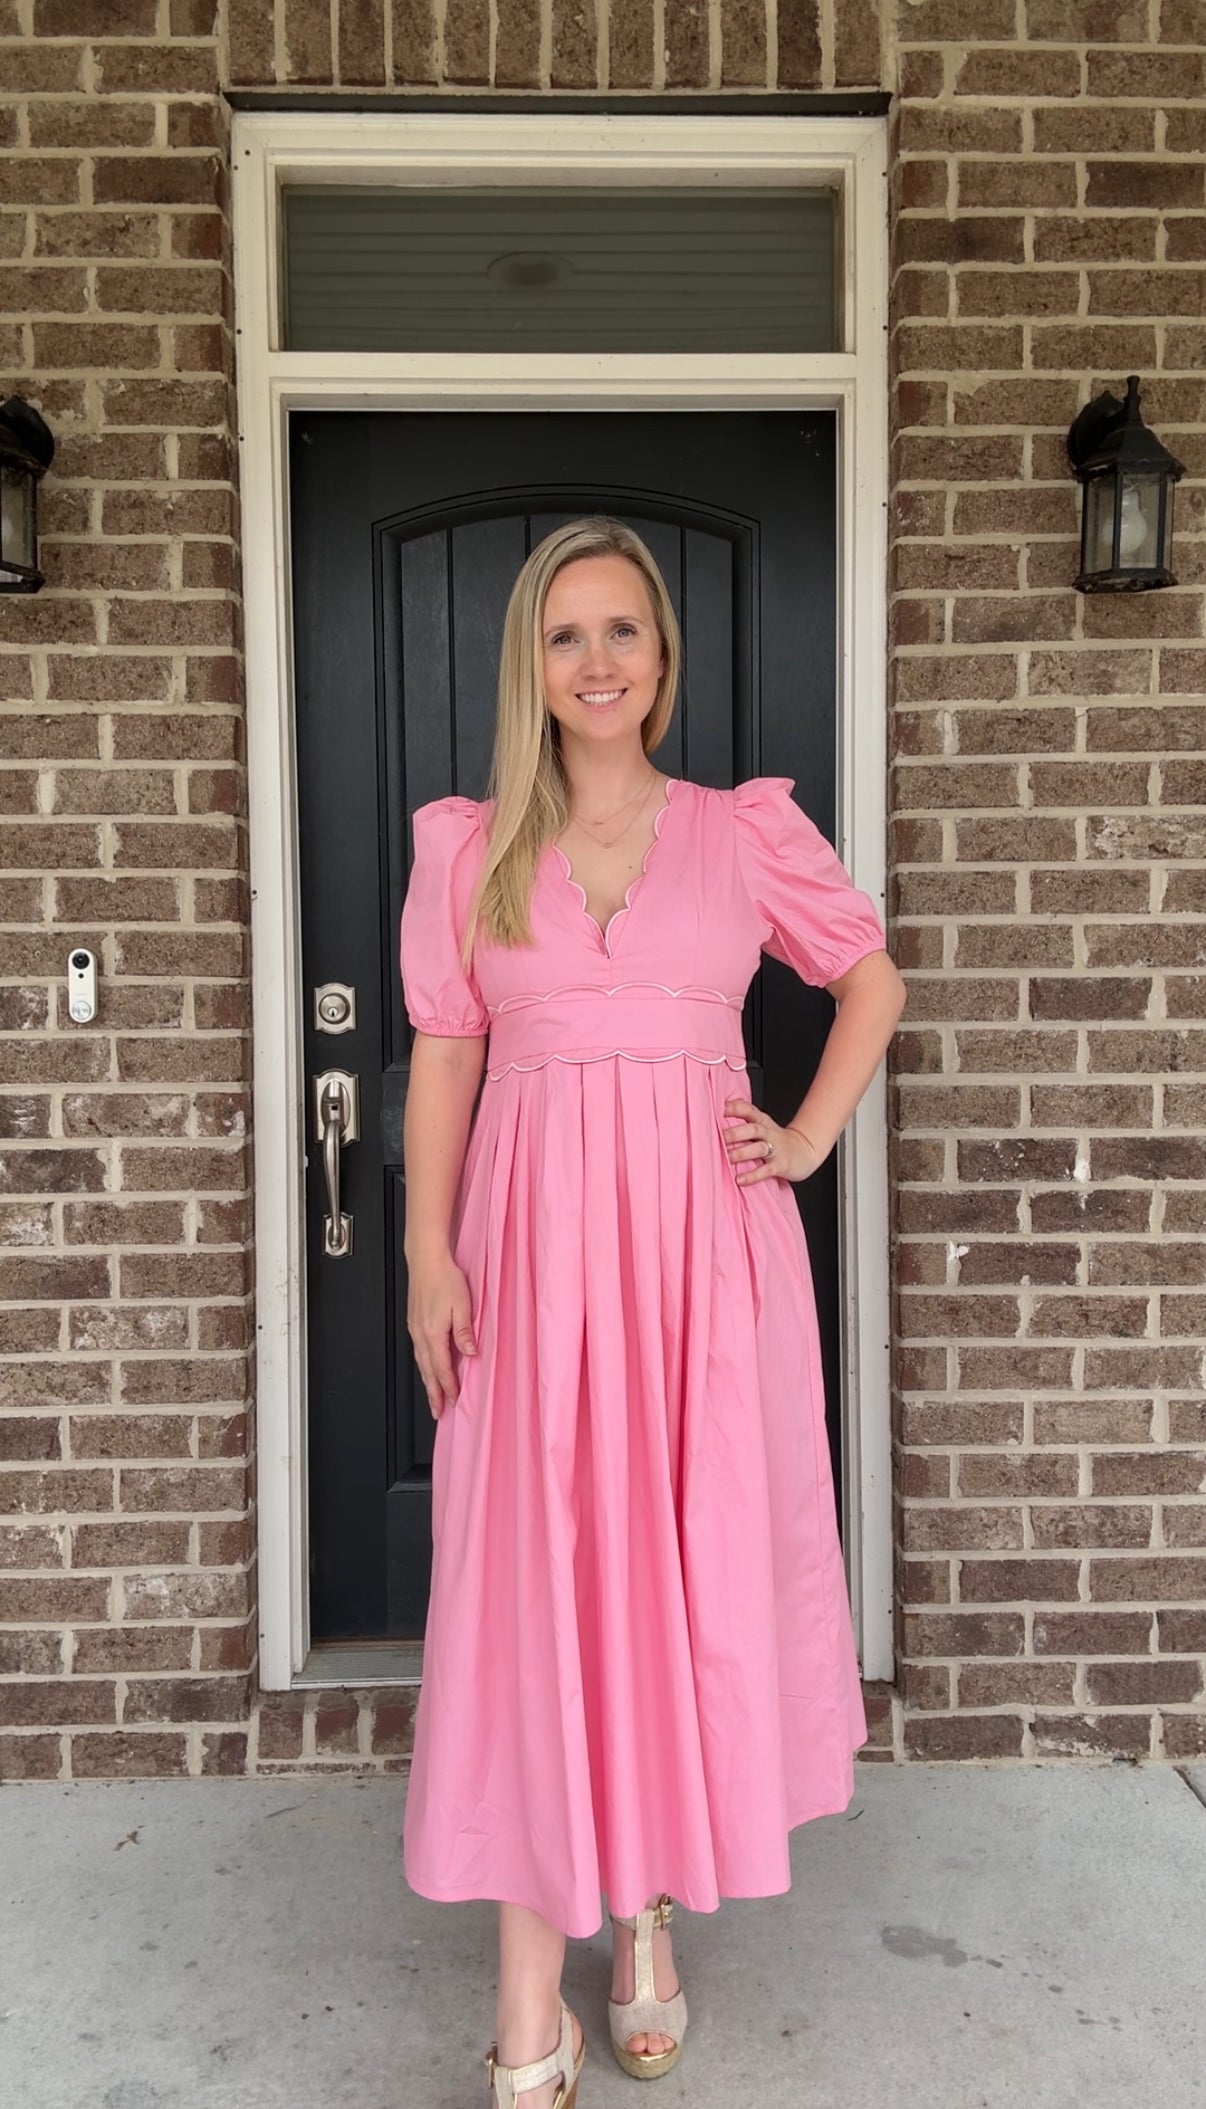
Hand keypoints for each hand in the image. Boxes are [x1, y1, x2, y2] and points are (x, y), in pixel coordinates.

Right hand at [406, 1249, 477, 1417]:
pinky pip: (418, 1351)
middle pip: (427, 1371)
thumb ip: (465, 1332)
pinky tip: (427, 1367)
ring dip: (427, 1381)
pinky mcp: (414, 1322)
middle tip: (437, 1411)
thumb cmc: (444, 1278)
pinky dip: (423, 1365)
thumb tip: (470, 1353)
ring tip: (432, 1395)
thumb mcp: (462, 1305)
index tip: (453, 1400)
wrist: (426, 1260)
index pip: (441, 1368)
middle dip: (433, 1393)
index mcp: (433, 1333)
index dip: (448, 1387)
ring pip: (420, 1362)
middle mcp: (420, 1334)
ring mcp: (415, 1328)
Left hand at [722, 1098, 821, 1186]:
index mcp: (762, 1121)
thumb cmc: (776, 1140)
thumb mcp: (762, 1126)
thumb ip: (743, 1124)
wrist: (805, 1151)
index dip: (732, 1108)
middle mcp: (768, 1132)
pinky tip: (740, 1179)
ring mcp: (776, 1148)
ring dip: (741, 1153)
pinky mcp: (781, 1165)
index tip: (715, 1108)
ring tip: (726, 1158)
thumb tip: (713, 1125)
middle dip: (734, 1133)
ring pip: (758, 1148)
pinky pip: (766, 1170)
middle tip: (716, 1137)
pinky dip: (753, 1175)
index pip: (747, 1109)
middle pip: (751, 1129)